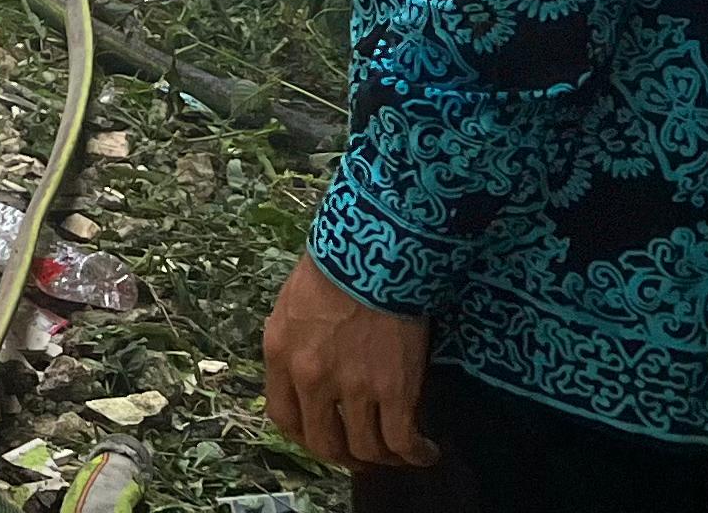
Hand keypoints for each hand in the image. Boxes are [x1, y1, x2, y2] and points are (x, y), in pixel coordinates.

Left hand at [263, 256, 434, 468]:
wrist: (375, 249)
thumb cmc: (337, 265)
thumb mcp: (293, 305)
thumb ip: (296, 345)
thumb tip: (306, 375)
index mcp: (280, 353)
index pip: (283, 417)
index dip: (305, 435)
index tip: (322, 435)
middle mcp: (311, 377)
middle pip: (323, 443)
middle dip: (343, 454)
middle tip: (361, 452)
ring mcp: (353, 387)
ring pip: (365, 449)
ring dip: (382, 458)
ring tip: (397, 453)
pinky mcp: (395, 391)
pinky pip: (403, 441)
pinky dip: (416, 454)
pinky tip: (427, 452)